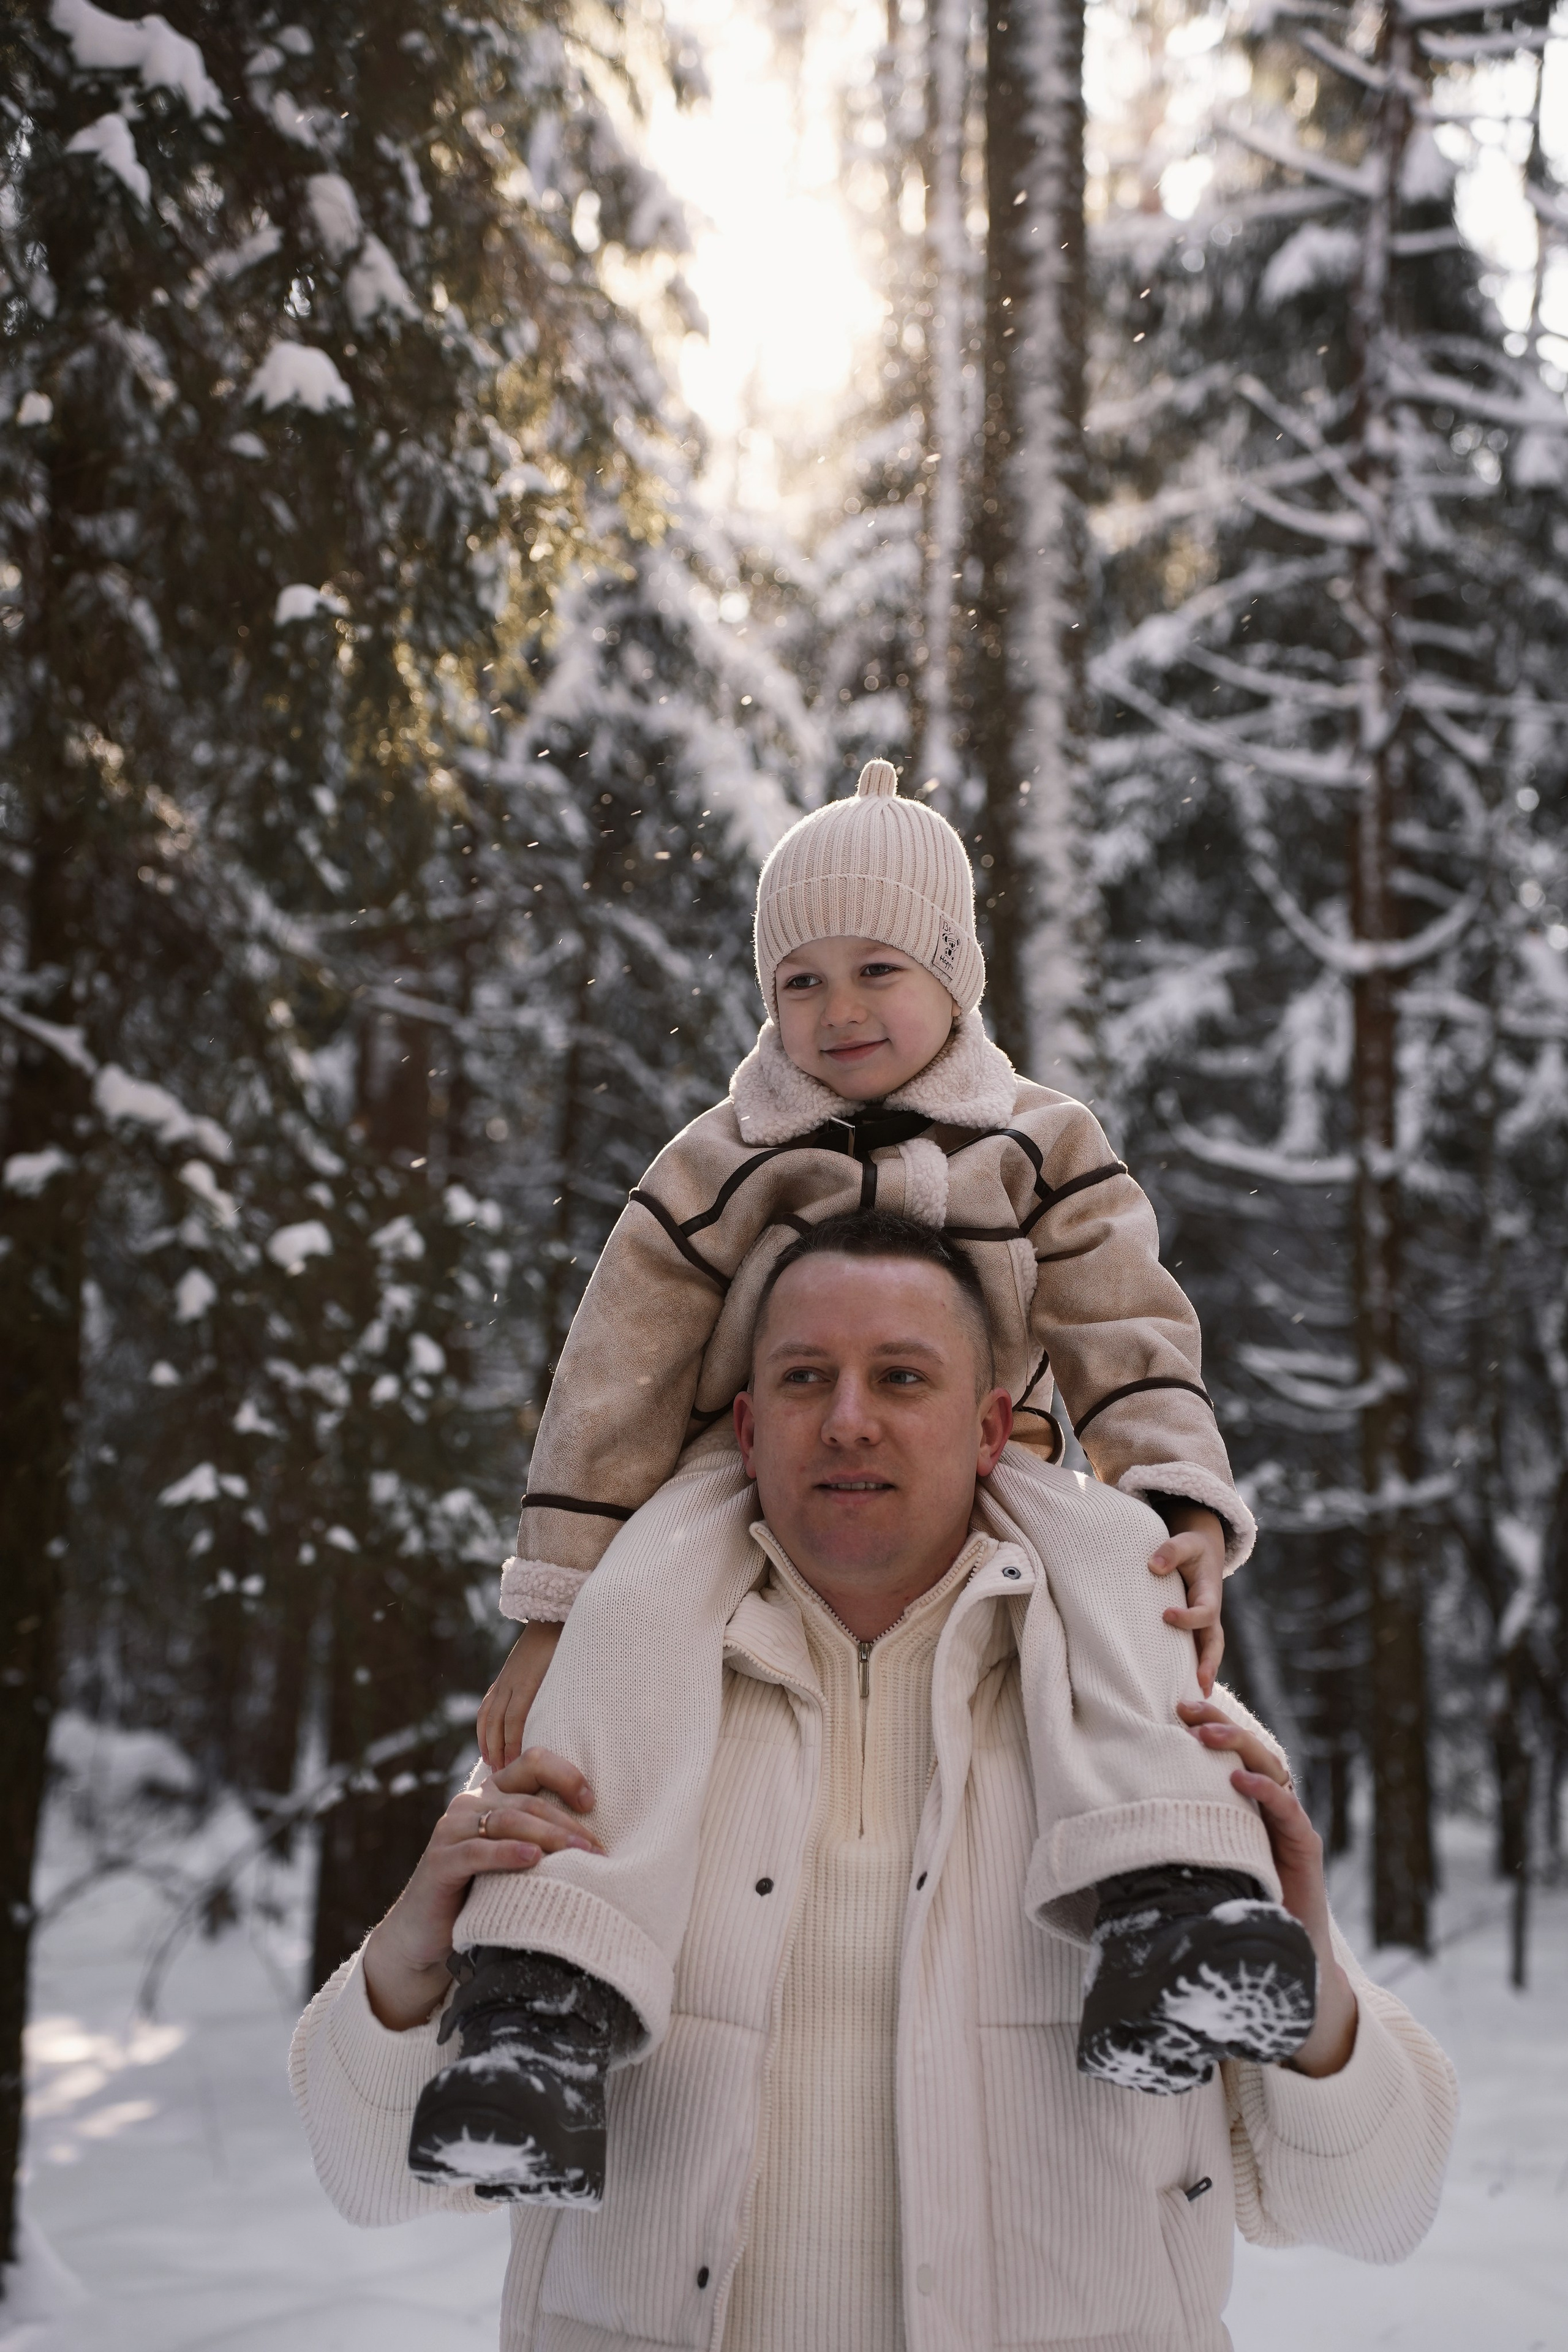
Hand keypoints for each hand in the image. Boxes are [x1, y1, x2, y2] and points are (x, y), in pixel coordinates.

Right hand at [361, 1748, 600, 2030]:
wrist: (426, 1932)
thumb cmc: (481, 1892)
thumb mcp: (513, 1856)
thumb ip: (540, 1836)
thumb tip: (600, 1837)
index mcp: (491, 1794)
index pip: (531, 1762)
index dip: (565, 1774)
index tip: (593, 1802)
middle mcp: (469, 1803)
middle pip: (526, 1800)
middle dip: (566, 1821)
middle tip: (596, 1847)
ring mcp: (451, 1830)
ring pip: (507, 1821)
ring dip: (547, 1836)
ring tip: (577, 1855)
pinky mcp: (440, 1862)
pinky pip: (478, 1851)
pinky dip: (508, 1853)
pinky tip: (533, 1860)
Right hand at [477, 1621, 563, 1769]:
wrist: (551, 1620)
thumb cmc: (568, 1646)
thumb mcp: (571, 1669)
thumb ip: (567, 1694)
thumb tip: (574, 1724)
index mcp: (529, 1681)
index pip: (515, 1719)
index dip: (513, 1744)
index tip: (515, 1767)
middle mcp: (511, 1682)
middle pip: (497, 1722)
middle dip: (498, 1750)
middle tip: (503, 1775)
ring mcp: (504, 1680)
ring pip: (488, 1716)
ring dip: (488, 1742)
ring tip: (492, 1766)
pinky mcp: (501, 1679)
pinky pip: (487, 1706)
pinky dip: (484, 1727)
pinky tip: (487, 1742)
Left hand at [1148, 1505, 1225, 1694]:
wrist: (1201, 1552)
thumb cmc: (1191, 1548)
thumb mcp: (1185, 1542)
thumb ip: (1171, 1551)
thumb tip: (1153, 1566)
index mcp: (1209, 1594)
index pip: (1204, 1612)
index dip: (1188, 1617)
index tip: (1166, 1615)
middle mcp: (1210, 1614)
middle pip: (1215, 1643)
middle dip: (1209, 1663)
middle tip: (1199, 1682)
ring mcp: (1204, 1625)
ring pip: (1208, 1653)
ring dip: (1203, 1674)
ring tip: (1194, 1699)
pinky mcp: (1195, 1630)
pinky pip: (1196, 1652)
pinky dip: (1192, 1670)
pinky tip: (1180, 1691)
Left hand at [1179, 1699, 1357, 2077]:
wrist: (1282, 1962)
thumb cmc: (1230, 1910)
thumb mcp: (1192, 1868)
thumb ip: (1166, 1845)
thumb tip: (1102, 1828)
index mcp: (1238, 1807)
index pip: (1225, 1755)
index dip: (1204, 1728)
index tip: (1171, 1709)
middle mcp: (1265, 1808)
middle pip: (1247, 1750)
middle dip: (1219, 1724)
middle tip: (1186, 1708)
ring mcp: (1287, 1825)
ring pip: (1269, 1768)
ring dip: (1238, 1746)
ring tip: (1206, 1734)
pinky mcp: (1304, 1848)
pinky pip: (1288, 1810)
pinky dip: (1266, 1791)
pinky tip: (1240, 1780)